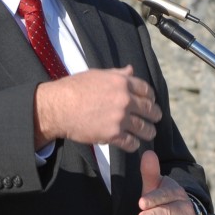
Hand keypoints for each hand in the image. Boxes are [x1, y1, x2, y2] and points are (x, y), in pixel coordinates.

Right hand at [34, 65, 161, 151]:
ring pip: (144, 128)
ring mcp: (120, 118)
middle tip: (156, 118)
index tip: (151, 101)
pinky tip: (133, 143)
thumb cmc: (74, 88)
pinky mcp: (113, 135)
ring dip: (149, 131)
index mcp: (122, 83)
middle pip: (150, 109)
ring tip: (149, 133)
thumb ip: (117, 74)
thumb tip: (131, 70)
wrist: (59, 107)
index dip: (151, 97)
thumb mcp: (97, 75)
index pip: (147, 90)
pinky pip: (131, 142)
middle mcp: (125, 100)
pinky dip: (134, 144)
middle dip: (155, 115)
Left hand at [137, 150, 196, 214]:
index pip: (165, 195)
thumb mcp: (156, 185)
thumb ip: (150, 171)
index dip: (153, 199)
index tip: (141, 203)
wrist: (182, 213)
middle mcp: (184, 206)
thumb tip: (147, 153)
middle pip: (169, 211)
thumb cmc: (163, 197)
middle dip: (154, 214)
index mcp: (175, 192)